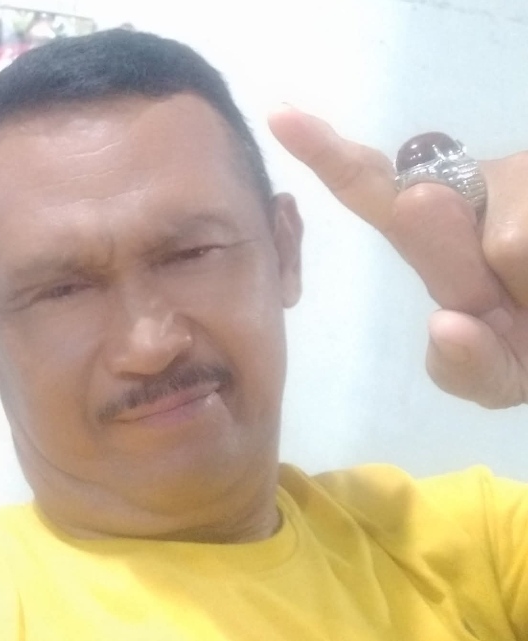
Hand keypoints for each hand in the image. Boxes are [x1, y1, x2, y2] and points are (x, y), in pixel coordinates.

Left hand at [268, 106, 527, 408]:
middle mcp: (470, 197)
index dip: (330, 157)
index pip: (376, 190)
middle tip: (470, 303)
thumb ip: (468, 369)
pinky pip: (526, 248)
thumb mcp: (498, 375)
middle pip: (426, 212)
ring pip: (509, 248)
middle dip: (439, 248)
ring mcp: (514, 179)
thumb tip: (449, 324)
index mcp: (437, 241)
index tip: (282, 118)